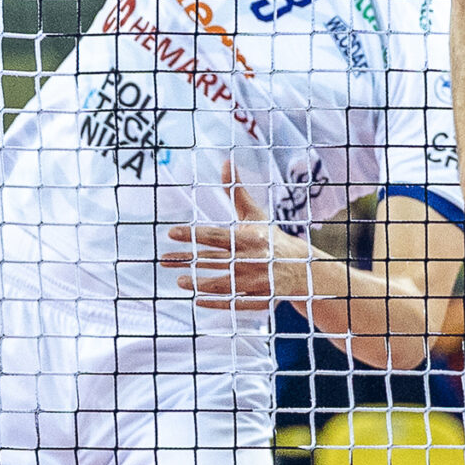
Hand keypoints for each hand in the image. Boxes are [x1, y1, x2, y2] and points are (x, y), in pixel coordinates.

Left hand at [160, 166, 323, 309]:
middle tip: (163, 259)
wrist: (301, 268)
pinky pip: (234, 303)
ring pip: (222, 284)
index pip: (216, 236)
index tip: (170, 233)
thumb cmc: (270, 238)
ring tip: (178, 281)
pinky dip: (215, 303)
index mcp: (251, 238)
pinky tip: (196, 300)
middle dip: (187, 261)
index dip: (192, 235)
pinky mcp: (260, 299)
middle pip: (214, 260)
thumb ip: (236, 192)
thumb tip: (226, 162)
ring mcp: (257, 281)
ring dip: (198, 284)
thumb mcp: (254, 215)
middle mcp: (253, 260)